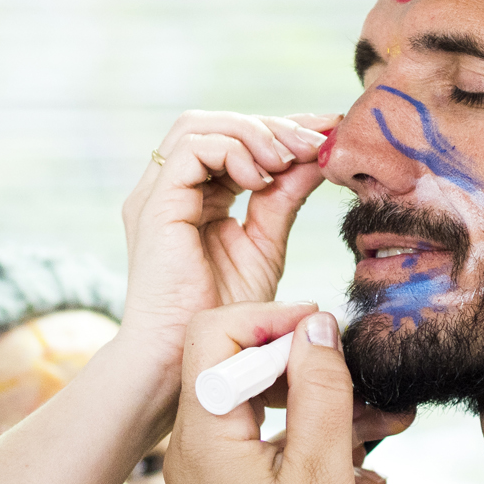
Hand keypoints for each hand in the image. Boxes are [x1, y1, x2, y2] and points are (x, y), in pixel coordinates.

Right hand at [114, 110, 338, 370]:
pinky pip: (191, 148)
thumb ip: (284, 197)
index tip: (328, 131)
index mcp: (194, 199)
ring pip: (199, 126)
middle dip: (271, 126)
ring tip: (287, 160)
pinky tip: (261, 178)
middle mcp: (170, 190)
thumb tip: (317, 156)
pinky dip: (233, 151)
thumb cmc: (221, 316)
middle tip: (314, 143)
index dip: (281, 130)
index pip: (235, 143)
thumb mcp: (265, 244)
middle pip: (216, 125)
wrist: (186, 359)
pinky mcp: (156, 205)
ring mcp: (158, 195)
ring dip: (252, 133)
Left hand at [164, 303, 398, 483]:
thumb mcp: (321, 474)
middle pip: (242, 362)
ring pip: (264, 405)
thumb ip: (320, 392)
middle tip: (370, 380)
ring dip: (325, 404)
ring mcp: (210, 468)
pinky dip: (314, 442)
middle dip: (311, 363)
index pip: (217, 330)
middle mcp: (194, 442)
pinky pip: (269, 443)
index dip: (274, 318)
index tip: (330, 334)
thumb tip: (319, 327)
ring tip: (391, 421)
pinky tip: (367, 466)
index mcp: (204, 429)